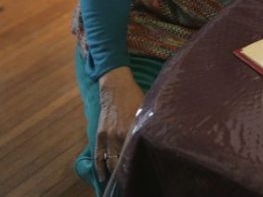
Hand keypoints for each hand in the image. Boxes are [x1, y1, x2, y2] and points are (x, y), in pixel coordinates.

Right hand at [95, 66, 143, 181]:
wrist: (116, 87)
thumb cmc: (134, 96)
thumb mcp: (145, 110)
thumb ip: (146, 126)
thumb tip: (155, 138)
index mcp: (132, 129)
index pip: (135, 153)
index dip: (137, 166)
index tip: (142, 175)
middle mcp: (119, 135)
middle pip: (122, 161)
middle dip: (126, 173)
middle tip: (132, 183)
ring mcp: (108, 135)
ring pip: (110, 161)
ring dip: (114, 173)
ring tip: (119, 183)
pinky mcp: (100, 134)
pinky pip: (98, 154)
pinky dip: (100, 167)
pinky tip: (104, 177)